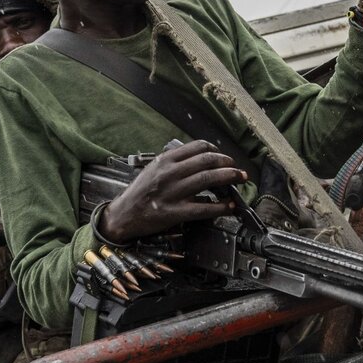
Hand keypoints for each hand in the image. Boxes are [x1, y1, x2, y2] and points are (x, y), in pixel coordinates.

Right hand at [99, 140, 248, 241]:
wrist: (123, 215)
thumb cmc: (139, 193)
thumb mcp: (152, 169)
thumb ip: (173, 163)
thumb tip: (200, 159)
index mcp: (165, 160)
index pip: (197, 147)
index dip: (216, 150)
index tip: (224, 156)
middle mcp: (169, 173)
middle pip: (207, 162)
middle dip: (228, 163)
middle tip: (238, 169)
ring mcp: (172, 193)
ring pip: (208, 180)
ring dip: (229, 178)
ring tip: (239, 180)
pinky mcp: (174, 212)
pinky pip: (203, 208)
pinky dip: (220, 207)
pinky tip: (228, 206)